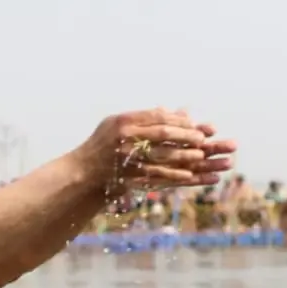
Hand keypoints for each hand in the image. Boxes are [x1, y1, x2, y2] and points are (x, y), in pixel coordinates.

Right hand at [71, 108, 236, 197]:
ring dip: (185, 155)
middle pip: (163, 132)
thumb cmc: (103, 144)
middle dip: (187, 135)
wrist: (83, 172)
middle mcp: (124, 137)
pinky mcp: (128, 175)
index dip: (180, 120)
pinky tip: (189, 175)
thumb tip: (180, 112)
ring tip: (201, 155)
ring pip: (163, 153)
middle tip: (203, 139)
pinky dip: (175, 174)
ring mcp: (126, 157)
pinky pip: (157, 174)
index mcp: (123, 121)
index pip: (158, 116)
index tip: (195, 125)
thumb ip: (147, 118)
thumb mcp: (119, 124)